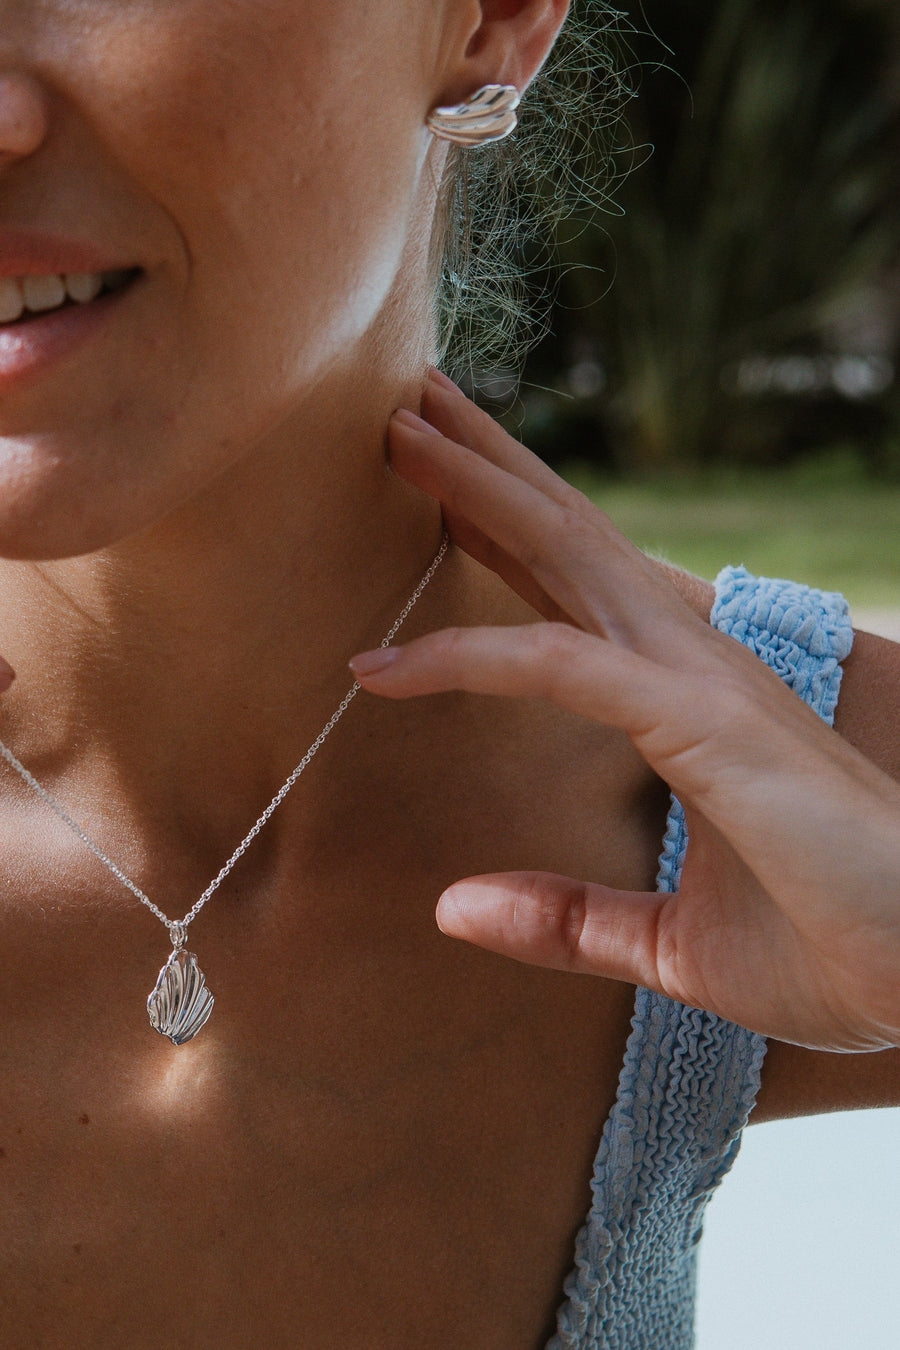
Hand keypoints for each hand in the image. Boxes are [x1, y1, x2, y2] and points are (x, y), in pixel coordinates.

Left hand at [350, 369, 899, 1052]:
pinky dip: (472, 657)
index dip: (507, 531)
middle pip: (569, 539)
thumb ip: (567, 918)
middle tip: (404, 406)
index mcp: (687, 698)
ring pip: (569, 557)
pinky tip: (384, 664)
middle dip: (487, 467)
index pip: (578, 592)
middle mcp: (694, 665)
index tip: (436, 492)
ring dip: (478, 491)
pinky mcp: (708, 725)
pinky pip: (563, 669)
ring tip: (398, 426)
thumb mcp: (670, 946)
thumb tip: (452, 908)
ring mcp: (704, 683)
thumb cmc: (833, 951)